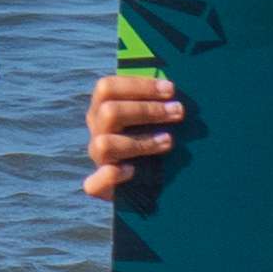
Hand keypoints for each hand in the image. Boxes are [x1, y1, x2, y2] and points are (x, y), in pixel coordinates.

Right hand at [83, 67, 184, 195]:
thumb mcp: (154, 117)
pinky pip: (93, 183)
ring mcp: (98, 157)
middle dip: (147, 110)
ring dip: (140, 142)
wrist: (151, 181)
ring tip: (168, 141)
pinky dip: (112, 176)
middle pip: (109, 112)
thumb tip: (174, 86)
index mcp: (103, 108)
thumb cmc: (158, 138)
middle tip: (178, 112)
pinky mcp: (99, 185)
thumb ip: (157, 100)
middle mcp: (97, 130)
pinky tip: (132, 171)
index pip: (107, 88)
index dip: (138, 86)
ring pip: (104, 144)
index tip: (171, 89)